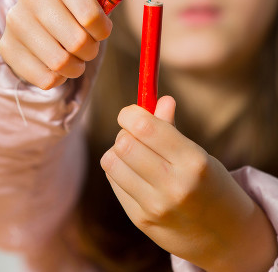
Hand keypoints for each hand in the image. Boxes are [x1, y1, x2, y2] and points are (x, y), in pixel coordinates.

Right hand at [0, 0, 132, 89]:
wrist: (40, 16)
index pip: (91, 16)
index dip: (103, 30)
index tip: (101, 29)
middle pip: (77, 42)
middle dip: (90, 50)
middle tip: (88, 46)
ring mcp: (15, 21)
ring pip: (60, 63)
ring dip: (76, 66)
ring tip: (75, 57)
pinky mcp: (7, 46)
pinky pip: (44, 78)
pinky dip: (58, 78)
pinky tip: (57, 65)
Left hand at [100, 97, 276, 270]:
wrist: (225, 238)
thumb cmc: (211, 185)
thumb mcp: (199, 153)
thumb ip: (171, 127)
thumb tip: (159, 99)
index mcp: (193, 162)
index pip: (145, 127)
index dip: (130, 114)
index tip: (131, 113)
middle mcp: (173, 186)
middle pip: (124, 144)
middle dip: (124, 132)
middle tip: (135, 134)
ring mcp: (155, 206)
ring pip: (112, 161)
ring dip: (118, 151)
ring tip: (135, 154)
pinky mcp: (141, 220)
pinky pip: (114, 181)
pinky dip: (119, 170)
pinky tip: (137, 174)